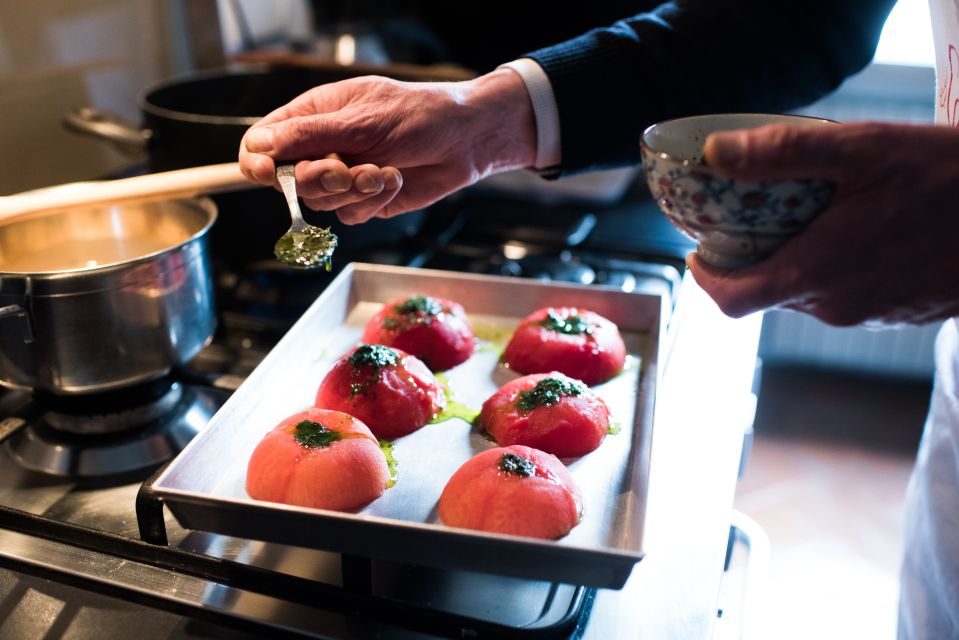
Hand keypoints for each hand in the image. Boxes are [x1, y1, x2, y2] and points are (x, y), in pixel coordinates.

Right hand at [238, 69, 535, 223]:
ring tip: (382, 170)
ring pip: (321, 204)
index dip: (257, 162)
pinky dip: (372, 201)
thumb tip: (263, 145)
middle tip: (344, 171)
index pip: (261, 144)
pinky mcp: (364, 201)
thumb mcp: (361, 118)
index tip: (269, 174)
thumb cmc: (416, 114)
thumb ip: (310, 134)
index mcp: (310, 117)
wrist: (463, 140)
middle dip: (318, 180)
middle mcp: (321, 149)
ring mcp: (342, 178)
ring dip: (352, 191)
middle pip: (289, 181)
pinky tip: (394, 179)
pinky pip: (350, 215)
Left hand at [686, 121, 958, 326]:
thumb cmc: (945, 176)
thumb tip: (715, 153)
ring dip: (798, 260)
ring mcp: (870, 315)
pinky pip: (847, 295)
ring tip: (811, 216)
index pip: (731, 300)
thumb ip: (781, 154)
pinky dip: (836, 268)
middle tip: (754, 218)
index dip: (705, 279)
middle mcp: (835, 306)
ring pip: (809, 293)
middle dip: (752, 259)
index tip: (698, 253)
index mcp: (814, 273)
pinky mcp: (899, 313)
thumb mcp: (860, 149)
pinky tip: (859, 231)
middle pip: (768, 293)